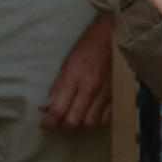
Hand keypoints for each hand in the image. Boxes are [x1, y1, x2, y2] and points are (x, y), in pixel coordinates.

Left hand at [39, 13, 112, 129]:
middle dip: (63, 126)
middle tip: (59, 122)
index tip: (45, 124)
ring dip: (81, 124)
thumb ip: (57, 87)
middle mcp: (91, 87)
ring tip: (76, 115)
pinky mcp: (117, 93)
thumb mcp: (67, 62)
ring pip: (90, 123)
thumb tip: (44, 108)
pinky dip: (97, 120)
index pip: (58, 109)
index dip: (49, 122)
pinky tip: (92, 112)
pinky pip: (106, 118)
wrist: (113, 34)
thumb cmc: (87, 46)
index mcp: (75, 76)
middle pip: (74, 121)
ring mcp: (105, 92)